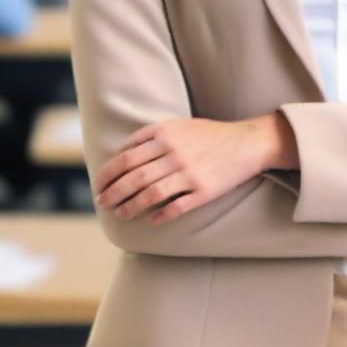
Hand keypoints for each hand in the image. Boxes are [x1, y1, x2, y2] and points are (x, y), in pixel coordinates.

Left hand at [93, 116, 267, 225]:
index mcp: (166, 134)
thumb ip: (152, 134)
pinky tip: (150, 221)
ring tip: (121, 214)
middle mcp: (175, 153)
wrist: (247, 142)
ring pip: (150, 195)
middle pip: (134, 177)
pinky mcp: (203, 190)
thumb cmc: (210, 135)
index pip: (126, 157)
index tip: (98, 186)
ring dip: (130, 207)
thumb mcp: (180, 125)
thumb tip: (122, 150)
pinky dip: (159, 216)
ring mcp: (189, 173)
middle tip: (102, 203)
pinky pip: (175, 207)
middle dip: (113, 193)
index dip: (108, 174)